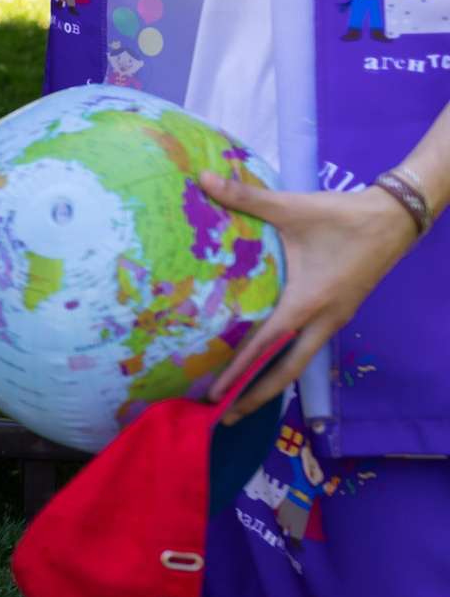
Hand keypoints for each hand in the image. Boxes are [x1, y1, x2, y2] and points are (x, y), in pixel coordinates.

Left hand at [200, 173, 421, 421]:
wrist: (394, 219)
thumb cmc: (341, 216)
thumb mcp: (293, 207)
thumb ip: (246, 197)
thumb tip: (203, 179)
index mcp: (309, 301)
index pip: (266, 345)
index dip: (239, 371)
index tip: (216, 395)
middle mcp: (322, 320)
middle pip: (285, 371)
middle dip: (254, 396)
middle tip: (223, 417)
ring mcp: (332, 321)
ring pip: (298, 363)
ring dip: (268, 383)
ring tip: (239, 400)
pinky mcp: (337, 314)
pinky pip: (307, 347)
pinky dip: (283, 362)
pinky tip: (264, 363)